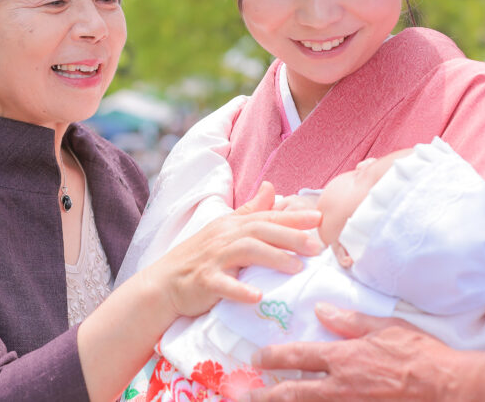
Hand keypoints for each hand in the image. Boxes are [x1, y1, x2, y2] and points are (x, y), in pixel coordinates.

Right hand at [148, 182, 322, 318]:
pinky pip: (223, 284)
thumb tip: (272, 187)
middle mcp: (224, 237)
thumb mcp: (225, 229)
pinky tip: (258, 297)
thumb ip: (251, 210)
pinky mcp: (204, 281)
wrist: (165, 282)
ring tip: (297, 268)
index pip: (266, 217)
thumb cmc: (201, 256)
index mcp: (232, 224)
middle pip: (260, 230)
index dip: (293, 217)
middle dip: (290, 236)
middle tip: (317, 246)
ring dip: (273, 258)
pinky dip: (240, 290)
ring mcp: (213, 258)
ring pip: (246, 252)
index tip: (319, 218)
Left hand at [244, 303, 472, 400]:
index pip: (299, 357)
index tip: (257, 359)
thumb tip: (321, 311)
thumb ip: (350, 321)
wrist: (448, 387)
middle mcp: (341, 386)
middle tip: (246, 395)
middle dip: (266, 395)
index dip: (274, 358)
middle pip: (294, 392)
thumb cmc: (420, 353)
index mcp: (344, 358)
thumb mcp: (386, 327)